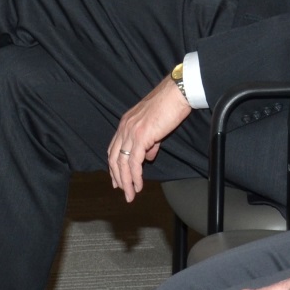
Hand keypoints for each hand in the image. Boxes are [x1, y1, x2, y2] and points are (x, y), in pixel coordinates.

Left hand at [107, 76, 191, 202]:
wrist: (176, 94)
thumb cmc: (169, 106)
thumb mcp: (155, 126)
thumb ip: (150, 142)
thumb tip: (148, 157)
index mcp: (126, 123)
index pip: (113, 148)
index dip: (114, 166)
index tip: (117, 180)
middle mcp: (124, 127)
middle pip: (114, 158)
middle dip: (117, 177)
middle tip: (123, 191)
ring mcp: (131, 132)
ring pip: (122, 163)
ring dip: (126, 181)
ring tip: (131, 194)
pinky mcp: (140, 137)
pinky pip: (133, 162)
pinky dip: (135, 177)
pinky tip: (138, 185)